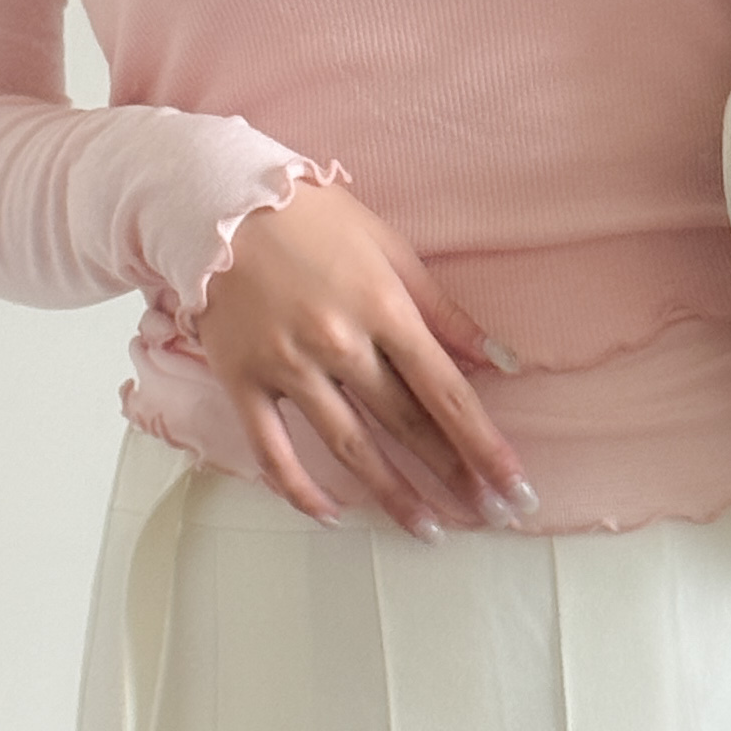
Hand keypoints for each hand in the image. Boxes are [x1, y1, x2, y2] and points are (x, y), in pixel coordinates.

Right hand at [193, 174, 537, 534]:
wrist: (216, 201)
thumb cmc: (310, 217)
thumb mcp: (390, 248)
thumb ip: (444, 310)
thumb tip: (499, 361)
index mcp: (382, 306)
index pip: (446, 390)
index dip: (484, 443)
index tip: (514, 486)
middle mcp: (338, 342)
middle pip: (406, 423)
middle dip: (453, 473)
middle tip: (489, 515)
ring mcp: (288, 365)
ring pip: (349, 446)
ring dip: (393, 494)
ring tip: (429, 529)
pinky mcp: (242, 379)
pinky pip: (272, 450)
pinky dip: (300, 489)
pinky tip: (333, 516)